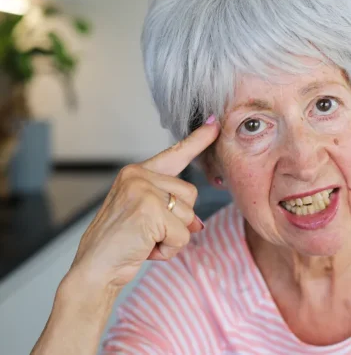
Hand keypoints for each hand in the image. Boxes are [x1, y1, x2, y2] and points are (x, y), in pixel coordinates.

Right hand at [68, 119, 219, 290]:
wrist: (94, 268)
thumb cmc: (119, 244)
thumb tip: (198, 223)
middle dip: (178, 220)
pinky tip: (146, 249)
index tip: (214, 123)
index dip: (198, 140)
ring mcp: (143, 191)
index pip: (175, 154)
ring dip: (173, 237)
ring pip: (189, 215)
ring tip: (146, 240)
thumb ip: (171, 210)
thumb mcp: (145, 217)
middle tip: (150, 232)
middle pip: (190, 194)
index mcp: (136, 173)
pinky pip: (182, 234)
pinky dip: (170, 249)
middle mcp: (138, 176)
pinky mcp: (150, 210)